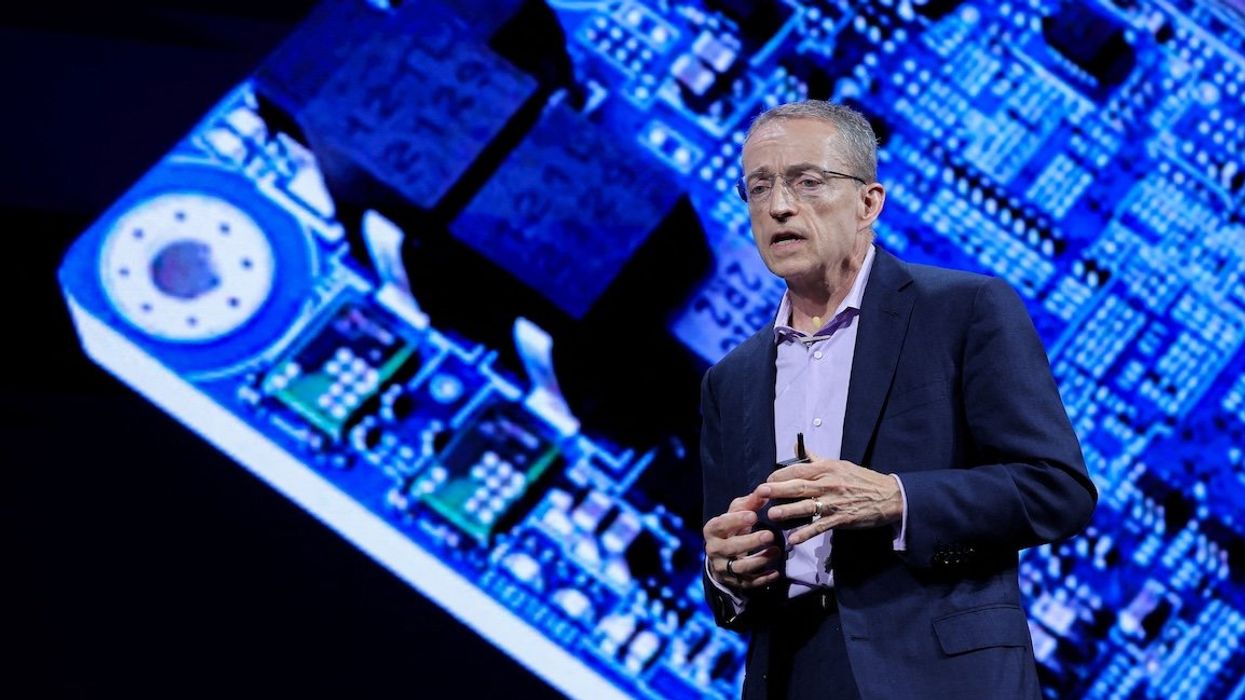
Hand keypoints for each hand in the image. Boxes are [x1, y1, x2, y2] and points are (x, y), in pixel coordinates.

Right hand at [703, 491, 782, 593]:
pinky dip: (763, 579)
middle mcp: (714, 550)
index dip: (736, 520)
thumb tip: (764, 489)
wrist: (721, 557)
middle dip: (750, 542)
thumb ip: (750, 503)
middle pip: (730, 547)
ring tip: (776, 551)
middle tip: (770, 535)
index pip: (720, 525)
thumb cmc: (731, 529)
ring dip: (760, 560)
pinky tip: (775, 572)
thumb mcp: (736, 514)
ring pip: (740, 567)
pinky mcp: (734, 582)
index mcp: (712, 530)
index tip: (753, 515)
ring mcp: (723, 568)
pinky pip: (749, 582)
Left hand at [756, 455, 901, 545]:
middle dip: (778, 489)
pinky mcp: (842, 519)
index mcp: (828, 468)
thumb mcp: (839, 464)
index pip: (799, 469)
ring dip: (790, 511)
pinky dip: (808, 533)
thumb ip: (815, 458)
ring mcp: (835, 502)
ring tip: (773, 514)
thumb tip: (796, 446)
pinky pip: (821, 526)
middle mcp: (829, 484)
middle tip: (761, 493)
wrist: (889, 496)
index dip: (781, 475)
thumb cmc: (861, 479)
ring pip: (808, 506)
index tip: (766, 481)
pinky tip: (795, 539)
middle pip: (800, 486)